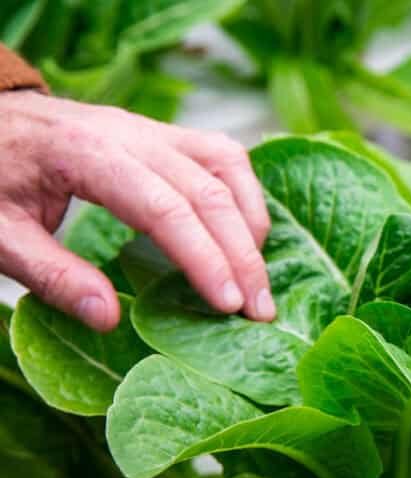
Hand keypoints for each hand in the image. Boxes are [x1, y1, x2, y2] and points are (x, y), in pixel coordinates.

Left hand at [0, 90, 274, 330]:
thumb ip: (53, 276)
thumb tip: (110, 319)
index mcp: (87, 153)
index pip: (164, 208)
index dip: (204, 258)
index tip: (228, 306)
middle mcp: (131, 134)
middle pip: (209, 193)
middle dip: (243, 256)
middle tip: (262, 313)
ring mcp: (154, 130)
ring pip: (228, 168)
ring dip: (253, 224)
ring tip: (259, 280)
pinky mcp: (167, 136)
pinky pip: (223, 157)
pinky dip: (246, 197)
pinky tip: (248, 236)